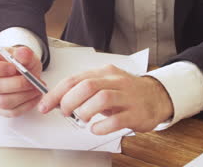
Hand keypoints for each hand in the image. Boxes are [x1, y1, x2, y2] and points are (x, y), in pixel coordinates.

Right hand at [0, 46, 43, 116]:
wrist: (25, 72)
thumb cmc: (19, 62)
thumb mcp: (23, 54)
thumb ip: (24, 53)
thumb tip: (23, 53)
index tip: (12, 68)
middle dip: (17, 84)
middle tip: (32, 79)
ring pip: (4, 102)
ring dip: (25, 95)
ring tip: (37, 86)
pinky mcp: (0, 109)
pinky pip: (12, 112)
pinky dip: (27, 104)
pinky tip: (35, 94)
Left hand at [38, 65, 173, 134]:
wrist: (157, 96)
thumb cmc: (126, 92)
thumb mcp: (104, 84)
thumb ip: (83, 89)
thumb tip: (58, 100)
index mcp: (103, 73)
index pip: (74, 79)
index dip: (56, 93)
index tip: (45, 105)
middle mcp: (115, 81)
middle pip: (87, 86)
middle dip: (69, 101)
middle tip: (65, 112)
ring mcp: (127, 96)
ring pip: (102, 98)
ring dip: (85, 111)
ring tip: (81, 119)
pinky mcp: (136, 113)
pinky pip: (117, 119)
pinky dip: (102, 126)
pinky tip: (95, 128)